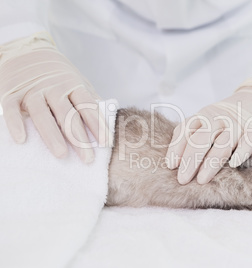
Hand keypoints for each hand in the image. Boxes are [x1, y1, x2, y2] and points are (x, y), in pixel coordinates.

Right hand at [0, 32, 106, 162]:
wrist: (27, 51)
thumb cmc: (58, 75)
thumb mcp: (78, 82)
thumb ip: (91, 100)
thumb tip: (109, 119)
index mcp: (73, 85)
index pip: (88, 107)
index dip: (98, 125)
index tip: (106, 144)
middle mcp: (54, 87)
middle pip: (68, 115)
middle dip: (79, 138)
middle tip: (88, 159)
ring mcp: (32, 90)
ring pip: (42, 114)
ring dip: (52, 135)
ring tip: (61, 154)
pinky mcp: (11, 92)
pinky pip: (12, 109)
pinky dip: (15, 124)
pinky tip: (22, 140)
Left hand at [165, 77, 251, 183]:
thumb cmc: (224, 121)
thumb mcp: (206, 122)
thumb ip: (192, 136)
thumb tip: (174, 164)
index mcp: (203, 116)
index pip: (185, 130)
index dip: (176, 147)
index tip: (171, 165)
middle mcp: (218, 118)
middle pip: (201, 140)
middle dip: (190, 160)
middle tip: (182, 179)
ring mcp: (237, 125)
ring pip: (222, 145)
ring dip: (210, 163)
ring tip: (201, 180)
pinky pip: (248, 142)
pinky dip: (241, 152)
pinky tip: (234, 164)